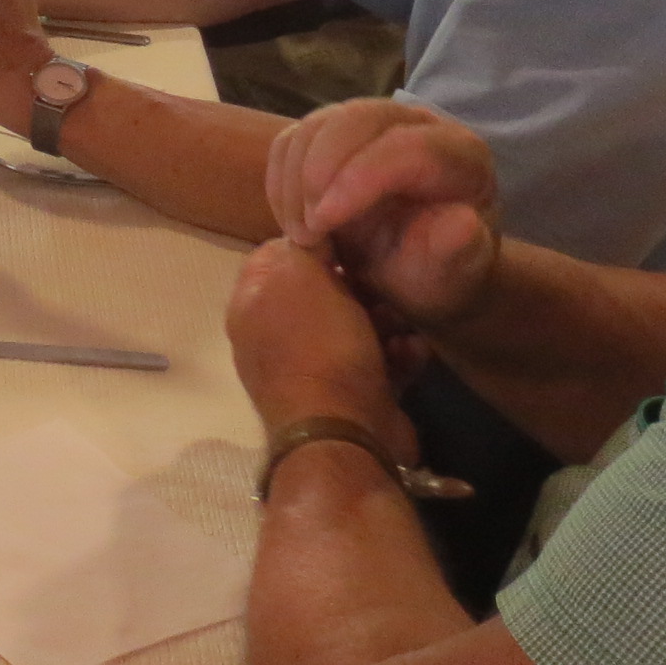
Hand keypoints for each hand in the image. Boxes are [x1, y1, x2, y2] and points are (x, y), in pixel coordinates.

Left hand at [227, 239, 413, 445]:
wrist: (346, 436)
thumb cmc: (318, 346)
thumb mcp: (302, 276)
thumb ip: (302, 245)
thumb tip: (311, 229)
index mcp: (252, 306)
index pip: (274, 254)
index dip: (311, 240)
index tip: (347, 232)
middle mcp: (275, 337)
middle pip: (322, 291)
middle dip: (359, 283)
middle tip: (383, 278)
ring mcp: (314, 369)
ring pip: (356, 326)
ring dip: (387, 320)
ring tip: (403, 320)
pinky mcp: (352, 396)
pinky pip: (379, 363)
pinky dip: (397, 356)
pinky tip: (412, 352)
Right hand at [264, 101, 502, 335]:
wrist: (417, 267)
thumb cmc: (438, 270)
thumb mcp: (452, 272)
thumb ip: (456, 250)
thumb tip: (461, 225)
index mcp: (460, 154)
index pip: (405, 147)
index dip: (357, 179)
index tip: (322, 225)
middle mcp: (416, 124)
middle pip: (354, 119)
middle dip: (317, 172)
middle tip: (307, 233)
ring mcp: (371, 123)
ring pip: (315, 126)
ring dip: (294, 183)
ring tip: (304, 238)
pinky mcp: (333, 135)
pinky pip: (291, 142)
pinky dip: (280, 182)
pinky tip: (294, 224)